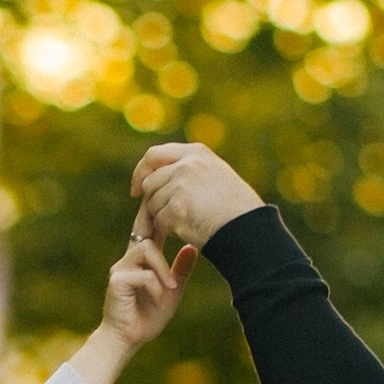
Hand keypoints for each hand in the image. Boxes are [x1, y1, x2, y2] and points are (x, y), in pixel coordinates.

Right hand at [99, 209, 196, 351]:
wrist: (126, 340)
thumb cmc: (147, 317)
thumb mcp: (172, 291)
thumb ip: (181, 269)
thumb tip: (194, 246)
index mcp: (140, 260)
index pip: (149, 230)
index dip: (160, 215)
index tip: (177, 202)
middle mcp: (127, 259)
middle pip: (147, 231)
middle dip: (161, 223)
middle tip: (180, 219)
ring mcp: (120, 269)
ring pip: (147, 249)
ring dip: (162, 269)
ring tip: (169, 289)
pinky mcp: (117, 281)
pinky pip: (143, 273)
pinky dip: (156, 285)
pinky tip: (159, 298)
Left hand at [134, 141, 261, 247]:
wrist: (248, 226)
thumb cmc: (237, 207)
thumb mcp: (217, 174)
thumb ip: (192, 169)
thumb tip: (161, 176)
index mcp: (196, 153)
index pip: (154, 155)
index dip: (141, 172)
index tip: (135, 188)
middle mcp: (186, 165)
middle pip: (150, 183)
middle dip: (153, 201)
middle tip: (166, 216)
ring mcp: (180, 186)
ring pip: (153, 204)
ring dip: (162, 217)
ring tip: (186, 222)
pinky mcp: (177, 208)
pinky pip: (160, 221)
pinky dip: (168, 230)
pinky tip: (185, 230)